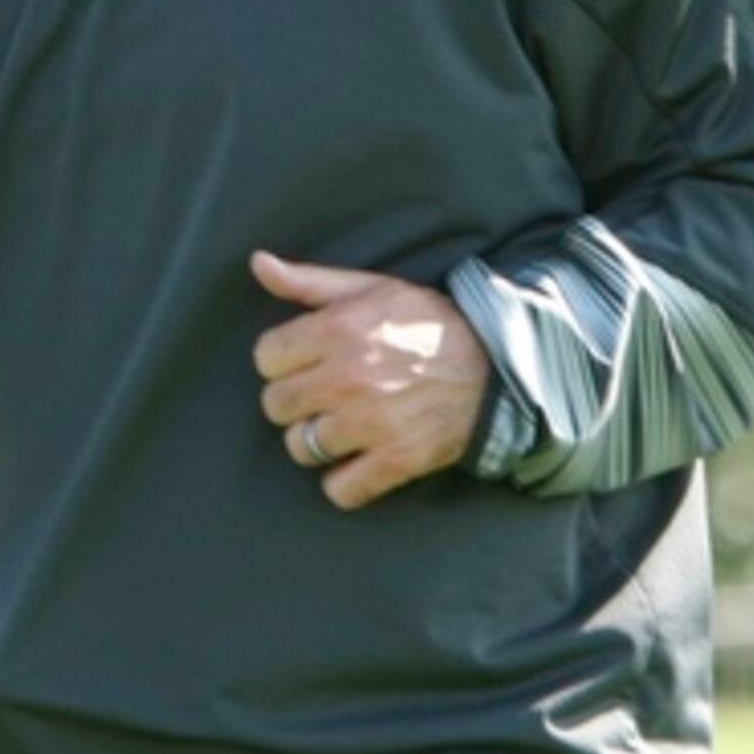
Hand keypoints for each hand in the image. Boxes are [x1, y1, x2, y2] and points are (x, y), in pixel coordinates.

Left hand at [248, 251, 488, 509]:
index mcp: (338, 329)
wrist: (495, 365)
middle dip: (295, 400)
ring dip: (315, 441)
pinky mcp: (396, 460)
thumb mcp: (371, 289)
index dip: (282, 360)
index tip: (305, 361)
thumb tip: (259, 263)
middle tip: (323, 395)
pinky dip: (344, 482)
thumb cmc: (426, 323)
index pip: (265, 357)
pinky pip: (339, 489)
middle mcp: (348, 377)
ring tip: (340, 426)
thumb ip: (309, 281)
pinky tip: (357, 460)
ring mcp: (371, 422)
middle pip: (276, 405)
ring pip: (300, 448)